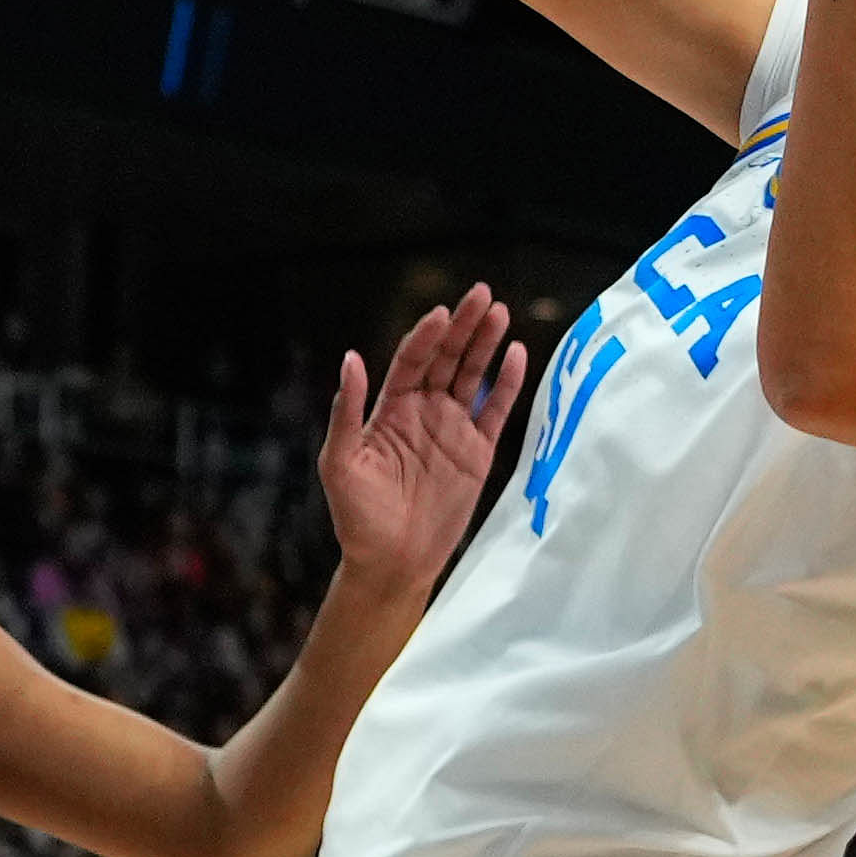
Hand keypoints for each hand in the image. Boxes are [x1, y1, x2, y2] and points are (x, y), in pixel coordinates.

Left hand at [316, 286, 521, 597]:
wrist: (392, 562)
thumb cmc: (358, 516)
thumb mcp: (340, 463)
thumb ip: (347, 411)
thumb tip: (351, 359)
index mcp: (389, 410)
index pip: (412, 361)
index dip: (425, 337)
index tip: (440, 315)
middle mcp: (423, 412)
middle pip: (446, 359)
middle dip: (463, 326)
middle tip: (481, 294)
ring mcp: (452, 430)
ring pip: (472, 376)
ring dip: (485, 345)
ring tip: (500, 313)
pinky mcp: (477, 453)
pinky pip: (495, 411)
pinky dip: (506, 383)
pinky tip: (515, 354)